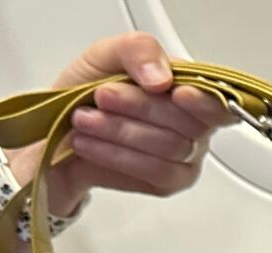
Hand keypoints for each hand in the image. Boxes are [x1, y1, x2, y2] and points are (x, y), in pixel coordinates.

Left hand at [12, 32, 234, 213]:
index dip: (205, 100)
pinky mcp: (168, 184)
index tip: (176, 92)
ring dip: (121, 132)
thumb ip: (137, 50)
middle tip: (101, 97)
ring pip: (170, 147)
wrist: (52, 138)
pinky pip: (156, 172)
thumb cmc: (83, 97)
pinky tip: (90, 144)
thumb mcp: (104, 56)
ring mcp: (185, 157)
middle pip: (190, 123)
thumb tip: (163, 78)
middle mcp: (194, 125)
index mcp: (187, 91)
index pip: (219, 100)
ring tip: (84, 120)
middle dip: (139, 108)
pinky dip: (118, 156)